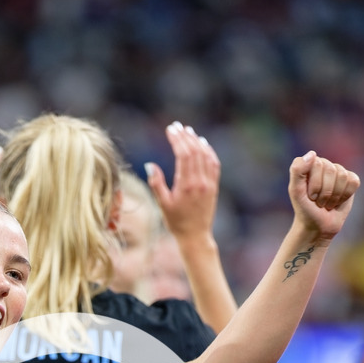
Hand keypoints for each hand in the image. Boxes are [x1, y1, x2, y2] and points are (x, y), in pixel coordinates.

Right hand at [145, 122, 220, 242]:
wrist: (195, 236)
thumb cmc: (176, 222)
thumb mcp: (162, 204)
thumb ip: (156, 184)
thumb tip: (150, 164)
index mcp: (186, 185)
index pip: (183, 155)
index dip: (177, 139)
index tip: (170, 130)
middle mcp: (200, 182)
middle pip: (194, 151)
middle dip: (185, 136)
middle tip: (177, 126)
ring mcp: (209, 183)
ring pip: (205, 155)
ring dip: (196, 141)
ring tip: (188, 131)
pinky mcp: (214, 186)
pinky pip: (214, 164)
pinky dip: (208, 151)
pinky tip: (203, 144)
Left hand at [288, 151, 359, 240]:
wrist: (317, 226)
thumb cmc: (305, 209)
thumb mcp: (296, 192)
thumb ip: (297, 171)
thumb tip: (312, 153)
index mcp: (310, 164)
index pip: (318, 164)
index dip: (314, 184)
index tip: (309, 196)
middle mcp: (325, 165)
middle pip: (331, 170)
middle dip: (325, 192)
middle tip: (318, 201)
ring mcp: (339, 172)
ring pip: (343, 177)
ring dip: (334, 196)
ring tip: (327, 202)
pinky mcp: (351, 181)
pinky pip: (353, 182)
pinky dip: (345, 195)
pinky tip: (338, 201)